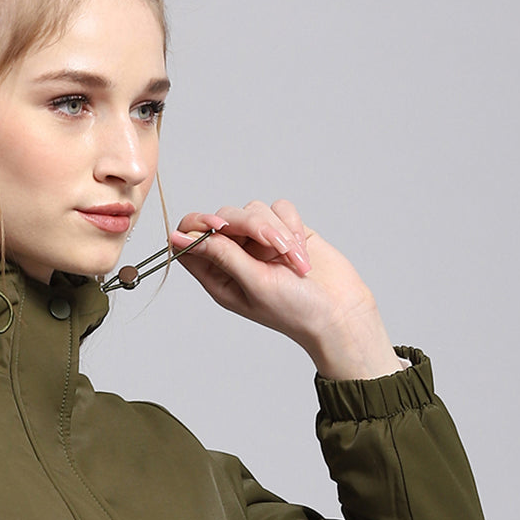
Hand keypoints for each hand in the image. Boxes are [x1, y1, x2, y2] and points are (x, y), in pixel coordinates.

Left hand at [171, 199, 403, 378]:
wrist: (340, 311)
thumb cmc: (295, 310)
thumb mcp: (253, 284)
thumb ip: (221, 254)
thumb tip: (179, 236)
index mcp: (217, 275)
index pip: (189, 240)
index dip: (197, 226)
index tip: (218, 227)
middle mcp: (235, 256)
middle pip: (223, 217)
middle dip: (251, 227)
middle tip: (274, 248)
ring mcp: (260, 242)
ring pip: (253, 209)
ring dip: (277, 231)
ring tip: (294, 261)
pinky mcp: (286, 229)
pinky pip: (280, 208)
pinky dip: (292, 225)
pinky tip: (301, 251)